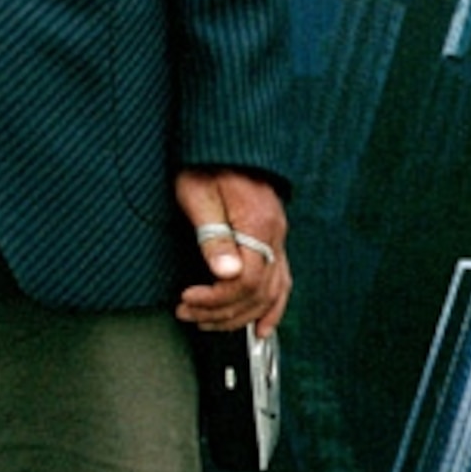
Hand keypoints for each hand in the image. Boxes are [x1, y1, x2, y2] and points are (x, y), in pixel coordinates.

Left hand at [174, 168, 290, 337]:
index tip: (188, 298)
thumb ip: (213, 236)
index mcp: (259, 224)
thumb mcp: (198, 196)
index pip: (246, 281)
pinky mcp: (274, 240)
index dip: (216, 298)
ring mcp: (279, 239)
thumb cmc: (206, 166)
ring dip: (238, 315)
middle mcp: (275, 235)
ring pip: (271, 293)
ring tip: (207, 322)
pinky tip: (261, 328)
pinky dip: (273, 309)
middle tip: (188, 313)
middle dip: (220, 311)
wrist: (224, 144)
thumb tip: (226, 274)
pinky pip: (282, 283)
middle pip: (258, 292)